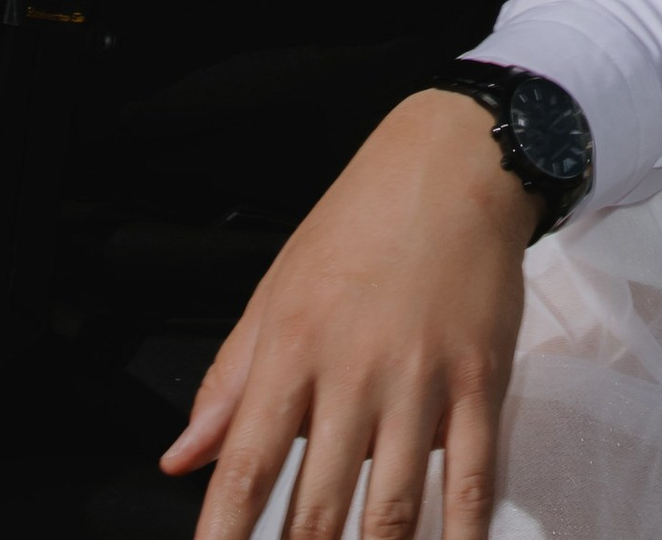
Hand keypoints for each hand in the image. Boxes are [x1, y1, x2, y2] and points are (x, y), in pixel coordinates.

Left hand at [162, 90, 532, 539]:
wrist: (457, 160)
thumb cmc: (361, 221)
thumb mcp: (278, 287)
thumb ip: (230, 380)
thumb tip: (181, 459)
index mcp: (294, 346)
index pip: (244, 467)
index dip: (223, 536)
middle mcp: (354, 369)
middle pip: (315, 506)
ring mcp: (422, 379)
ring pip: (392, 507)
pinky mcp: (480, 380)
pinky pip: (473, 478)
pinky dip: (460, 533)